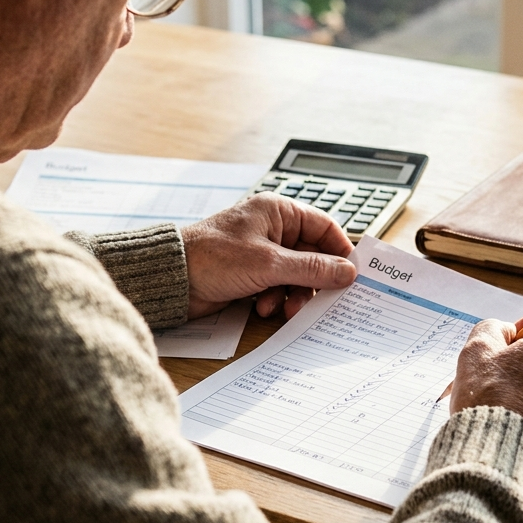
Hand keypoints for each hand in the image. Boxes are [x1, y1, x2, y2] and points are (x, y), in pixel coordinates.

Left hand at [180, 192, 356, 318]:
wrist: (172, 279)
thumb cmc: (212, 256)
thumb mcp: (269, 263)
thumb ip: (312, 268)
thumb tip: (347, 271)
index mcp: (278, 212)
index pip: (324, 227)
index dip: (340, 251)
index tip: (351, 275)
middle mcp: (272, 229)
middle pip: (312, 256)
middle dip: (313, 281)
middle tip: (319, 301)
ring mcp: (261, 253)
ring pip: (296, 276)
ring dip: (293, 295)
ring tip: (284, 309)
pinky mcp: (251, 274)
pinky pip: (278, 287)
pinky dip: (276, 300)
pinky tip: (264, 308)